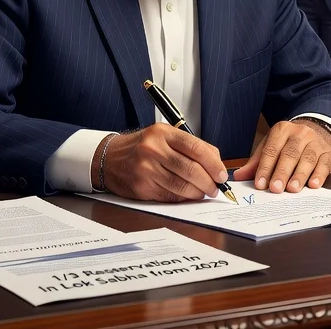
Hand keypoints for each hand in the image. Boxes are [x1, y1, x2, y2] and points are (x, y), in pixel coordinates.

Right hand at [97, 123, 228, 201]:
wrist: (108, 158)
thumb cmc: (141, 147)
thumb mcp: (163, 137)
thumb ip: (189, 146)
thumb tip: (216, 163)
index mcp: (162, 133)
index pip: (196, 148)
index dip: (214, 164)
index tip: (222, 174)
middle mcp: (153, 149)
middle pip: (191, 169)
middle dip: (209, 182)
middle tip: (216, 188)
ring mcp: (146, 169)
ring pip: (182, 185)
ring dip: (198, 192)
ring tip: (203, 192)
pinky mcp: (142, 187)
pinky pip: (170, 195)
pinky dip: (183, 198)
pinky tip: (187, 195)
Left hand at [234, 119, 330, 192]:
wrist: (317, 130)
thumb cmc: (289, 143)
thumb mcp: (272, 146)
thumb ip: (256, 162)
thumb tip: (239, 176)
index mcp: (282, 130)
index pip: (271, 149)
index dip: (265, 167)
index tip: (260, 184)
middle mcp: (299, 134)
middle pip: (290, 154)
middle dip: (281, 172)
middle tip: (275, 188)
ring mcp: (315, 142)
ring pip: (307, 159)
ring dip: (299, 175)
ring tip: (292, 189)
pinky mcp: (328, 153)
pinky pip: (324, 164)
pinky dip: (319, 175)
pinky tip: (313, 185)